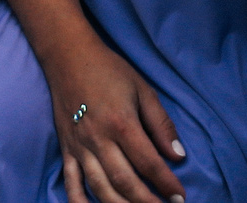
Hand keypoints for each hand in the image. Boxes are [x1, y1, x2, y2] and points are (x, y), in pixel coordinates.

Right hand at [40, 38, 187, 202]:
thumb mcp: (143, 90)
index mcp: (122, 123)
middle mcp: (99, 140)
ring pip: (100, 187)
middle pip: (124, 181)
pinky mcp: (66, 150)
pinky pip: (70, 182)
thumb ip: (161, 124)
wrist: (69, 57)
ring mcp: (79, 147)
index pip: (148, 162)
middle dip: (146, 201)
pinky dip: (79, 202)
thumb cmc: (110, 71)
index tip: (180, 196)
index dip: (166, 182)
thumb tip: (178, 155)